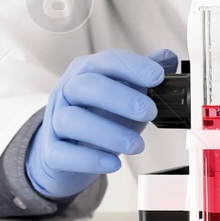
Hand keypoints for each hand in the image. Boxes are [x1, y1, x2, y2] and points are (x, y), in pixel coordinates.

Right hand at [25, 48, 177, 199]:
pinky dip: (90, 159)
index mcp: (86, 71)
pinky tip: (113, 163)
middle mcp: (67, 91)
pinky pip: (64, 153)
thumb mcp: (123, 94)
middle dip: (121, 97)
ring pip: (73, 120)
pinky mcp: (51, 151)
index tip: (158, 77)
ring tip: (137, 145)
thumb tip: (167, 58)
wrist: (66, 152)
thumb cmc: (99, 116)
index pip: (107, 61)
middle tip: (149, 112)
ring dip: (108, 132)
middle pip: (87, 85)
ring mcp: (55, 121)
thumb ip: (143, 77)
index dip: (133, 67)